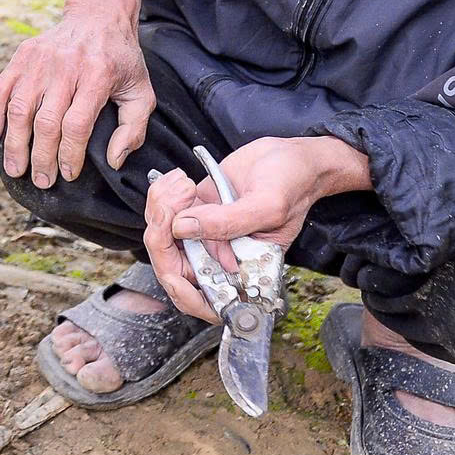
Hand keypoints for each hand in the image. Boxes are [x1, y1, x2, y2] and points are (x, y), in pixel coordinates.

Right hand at [0, 0, 153, 188]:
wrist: (98, 15)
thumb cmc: (120, 59)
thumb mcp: (141, 91)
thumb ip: (134, 128)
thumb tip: (114, 160)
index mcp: (98, 75)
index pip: (76, 125)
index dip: (69, 155)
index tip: (68, 174)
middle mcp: (66, 66)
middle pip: (46, 121)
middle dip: (41, 158)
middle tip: (42, 181)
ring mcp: (40, 59)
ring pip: (19, 108)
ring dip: (14, 144)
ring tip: (16, 169)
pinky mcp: (22, 55)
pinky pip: (1, 89)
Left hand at [138, 136, 368, 313]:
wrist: (292, 157)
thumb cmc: (292, 185)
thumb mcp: (268, 206)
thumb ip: (227, 222)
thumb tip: (182, 228)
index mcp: (244, 270)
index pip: (206, 297)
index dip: (182, 289)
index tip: (171, 264)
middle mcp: (221, 256)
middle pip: (174, 266)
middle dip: (161, 238)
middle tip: (169, 207)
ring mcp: (205, 233)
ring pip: (163, 236)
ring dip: (161, 208)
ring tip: (183, 185)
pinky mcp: (196, 209)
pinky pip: (165, 211)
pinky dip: (163, 195)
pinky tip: (181, 179)